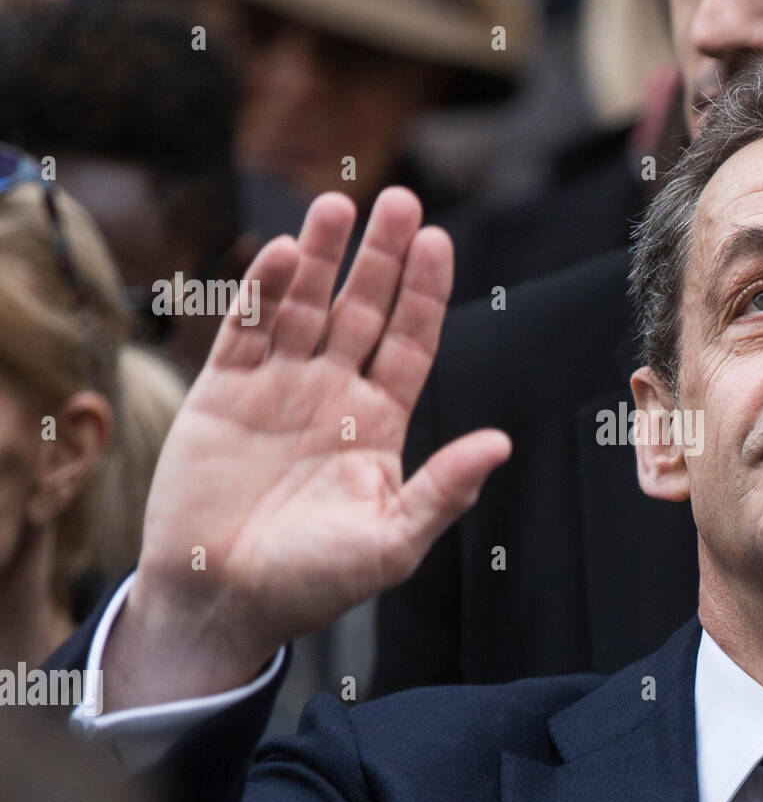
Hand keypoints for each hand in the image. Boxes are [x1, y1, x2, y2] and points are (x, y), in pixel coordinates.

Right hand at [103, 189, 509, 709]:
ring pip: (303, 306)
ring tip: (338, 205)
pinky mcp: (221, 393)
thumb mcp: (392, 540)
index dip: (424, 293)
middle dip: (381, 257)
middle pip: (363, 309)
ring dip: (319, 257)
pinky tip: (280, 253)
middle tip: (400, 200)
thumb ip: (444, 489)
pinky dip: (260, 292)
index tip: (439, 241)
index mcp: (379, 422)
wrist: (223, 602)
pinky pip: (245, 330)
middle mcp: (332, 394)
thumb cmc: (314, 582)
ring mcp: (276, 388)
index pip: (410, 342)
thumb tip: (502, 443)